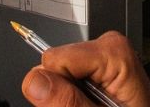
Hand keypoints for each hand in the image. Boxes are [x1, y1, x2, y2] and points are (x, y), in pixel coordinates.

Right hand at [21, 31, 149, 106]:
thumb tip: (35, 79)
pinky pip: (67, 77)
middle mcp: (110, 47)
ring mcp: (104, 56)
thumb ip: (68, 101)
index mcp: (115, 53)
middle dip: (64, 92)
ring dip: (69, 95)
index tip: (80, 104)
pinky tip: (92, 104)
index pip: (55, 59)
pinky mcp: (98, 65)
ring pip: (58, 73)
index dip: (60, 88)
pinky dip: (74, 94)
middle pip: (56, 64)